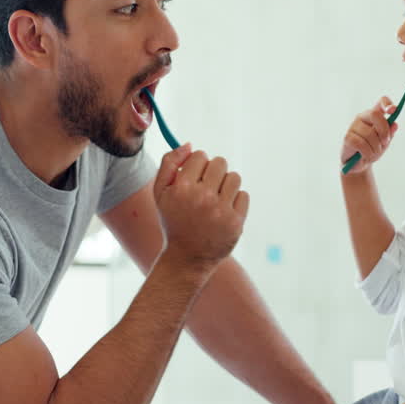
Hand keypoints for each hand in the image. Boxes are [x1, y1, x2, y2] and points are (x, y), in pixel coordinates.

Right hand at [154, 144, 249, 269]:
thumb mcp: (160, 193)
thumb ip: (169, 164)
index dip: (196, 164)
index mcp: (182, 188)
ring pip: (234, 177)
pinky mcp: (236, 222)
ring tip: (216, 199)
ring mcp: (221, 210)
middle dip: (213, 171)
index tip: (193, 177)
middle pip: (220, 162)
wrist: (187, 258)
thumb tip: (189, 145)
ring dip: (226, 185)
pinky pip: (244, 195)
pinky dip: (235, 201)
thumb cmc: (173, 221)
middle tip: (206, 187)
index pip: (200, 155)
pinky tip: (223, 211)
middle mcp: (203, 197)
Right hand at [340, 97, 399, 174]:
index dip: (387, 103)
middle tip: (385, 142)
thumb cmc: (372, 150)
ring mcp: (353, 126)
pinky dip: (368, 153)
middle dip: (384, 130)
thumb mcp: (384, 142)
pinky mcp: (347, 137)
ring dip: (376, 148)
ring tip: (374, 153)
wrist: (358, 165)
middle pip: (375, 114)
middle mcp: (362, 117)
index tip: (393, 111)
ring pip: (370, 134)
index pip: (381, 101)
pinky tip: (366, 156)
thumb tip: (395, 124)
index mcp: (374, 115)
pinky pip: (362, 144)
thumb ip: (390, 133)